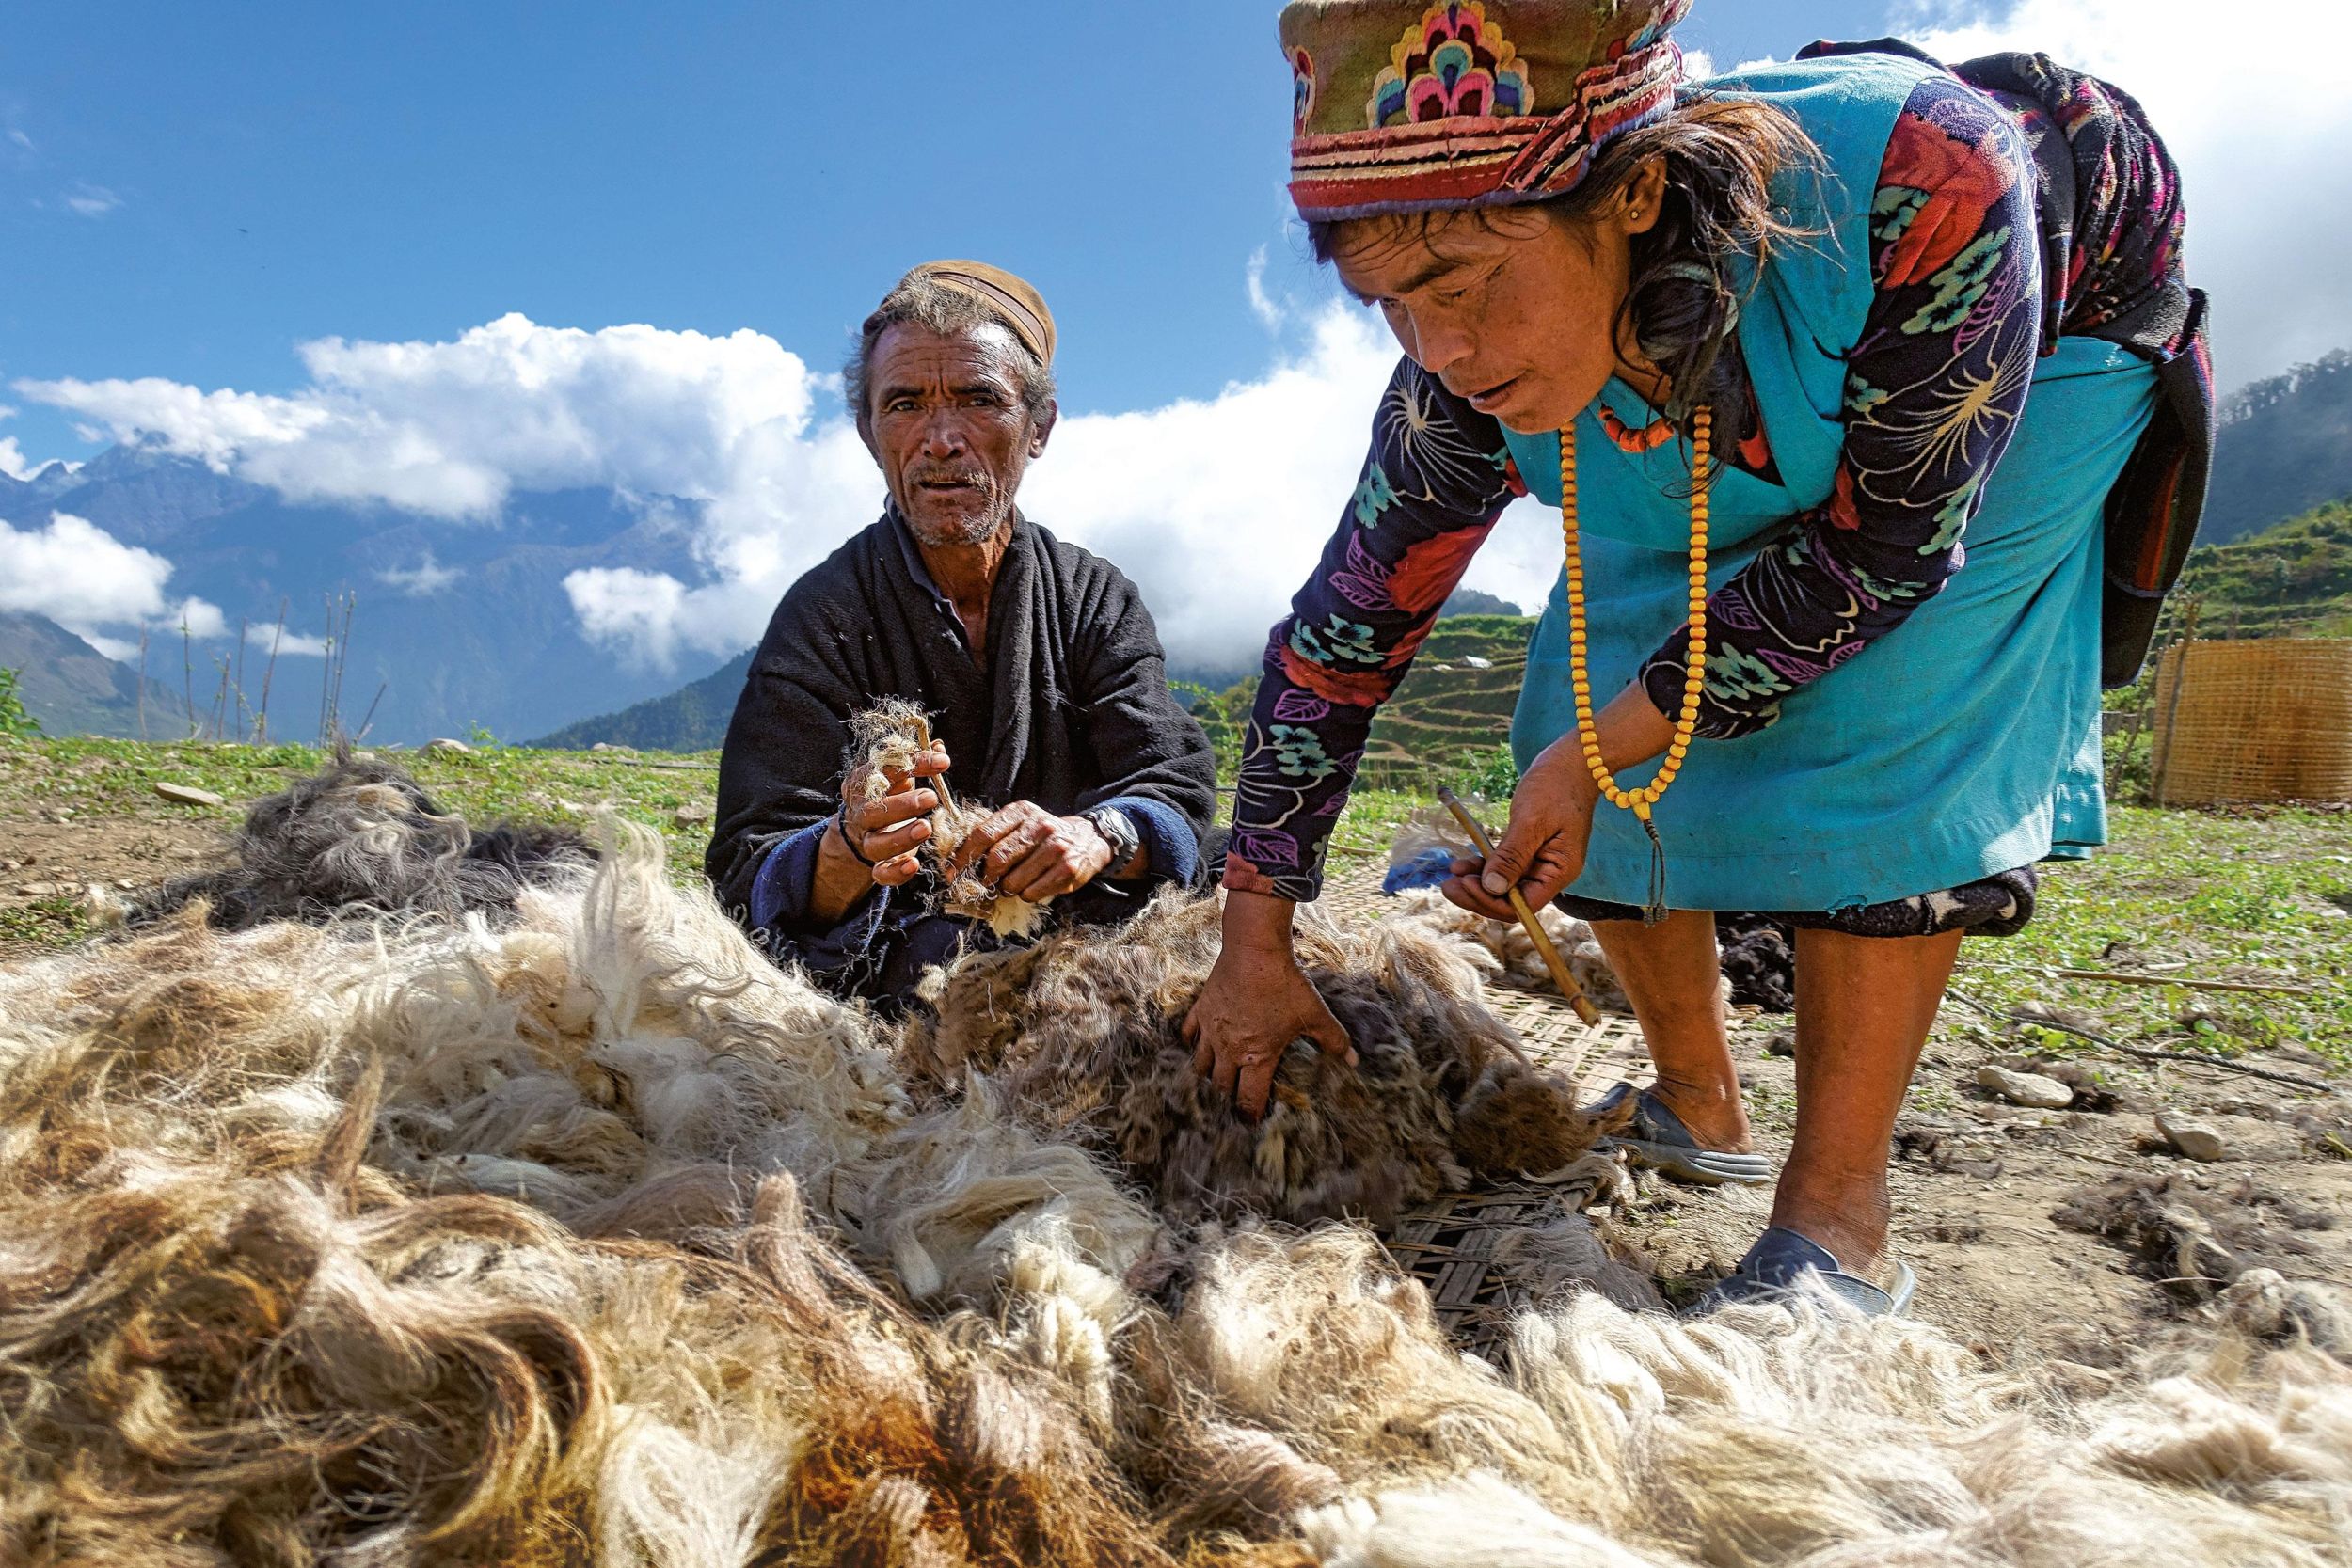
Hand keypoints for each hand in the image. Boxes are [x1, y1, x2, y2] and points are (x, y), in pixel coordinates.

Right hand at [837, 743, 951, 889]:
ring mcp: (867, 840)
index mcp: (863, 783)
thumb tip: (938, 746)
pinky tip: (914, 865)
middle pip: (874, 810)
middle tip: (930, 799)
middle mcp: (861, 812)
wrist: (863, 830)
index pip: (884, 770)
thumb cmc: (888, 794)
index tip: (943, 761)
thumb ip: (916, 761)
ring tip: (926, 828)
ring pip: (876, 844)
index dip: (913, 763)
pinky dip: (896, 872)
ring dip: (901, 837)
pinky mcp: (876, 865)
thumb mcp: (899, 775)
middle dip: (902, 805)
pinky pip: (881, 873)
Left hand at [943, 799, 1112, 900]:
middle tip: (987, 883)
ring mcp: (1056, 847)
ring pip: (1014, 880)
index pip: (983, 834)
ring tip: (1013, 885)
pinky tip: (1031, 887)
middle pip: (997, 859)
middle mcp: (1039, 825)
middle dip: (986, 877)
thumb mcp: (1020, 824)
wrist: (1087, 839)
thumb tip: (959, 863)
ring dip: (1007, 889)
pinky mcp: (1068, 868)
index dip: (964, 857)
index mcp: (1021, 811)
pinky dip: (1026, 895)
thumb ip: (993, 836)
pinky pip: (1033, 892)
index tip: (953, 873)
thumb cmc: (1043, 837)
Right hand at [1182, 890, 1356, 1119]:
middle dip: (1227, 1098)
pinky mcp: (1201, 1011)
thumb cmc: (1285, 984)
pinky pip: (1188, 1035)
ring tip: (1213, 1081)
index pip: (1249, 1099)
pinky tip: (1197, 1046)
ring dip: (1207, 1076)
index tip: (1251, 1123)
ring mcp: (1211, 1031)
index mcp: (1257, 1057)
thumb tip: (1353, 1060)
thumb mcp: (1314, 1014)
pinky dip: (1191, 1044)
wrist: (1254, 951)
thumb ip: (1333, 1040)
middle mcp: (1230, 1050)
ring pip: (1200, 1065)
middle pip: (1221, 1086)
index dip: (1250, 1115)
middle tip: (1233, 1102)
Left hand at [1442, 733, 1598, 920]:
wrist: (1570, 761)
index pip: (1524, 905)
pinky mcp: (1527, 849)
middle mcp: (1550, 873)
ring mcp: (1538, 862)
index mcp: (1559, 871)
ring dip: (1477, 882)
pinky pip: (1503, 866)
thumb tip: (1492, 888)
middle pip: (1511, 900)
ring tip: (1451, 873)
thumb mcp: (1531, 821)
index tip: (1466, 885)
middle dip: (1479, 895)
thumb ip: (1512, 856)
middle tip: (1447, 885)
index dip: (1492, 901)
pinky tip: (1461, 863)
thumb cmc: (1556, 786)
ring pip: (1504, 885)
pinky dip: (1483, 866)